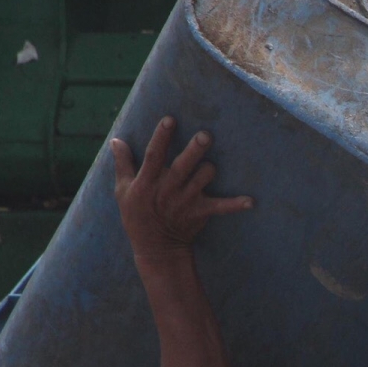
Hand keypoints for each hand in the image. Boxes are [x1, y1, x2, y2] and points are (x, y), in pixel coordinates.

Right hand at [112, 117, 252, 260]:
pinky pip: (221, 207)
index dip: (161, 137)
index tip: (170, 119)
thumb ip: (123, 164)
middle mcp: (167, 190)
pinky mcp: (200, 212)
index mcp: (146, 182)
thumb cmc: (137, 215)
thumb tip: (116, 140)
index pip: (154, 156)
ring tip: (209, 166)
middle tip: (205, 135)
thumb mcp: (122, 190)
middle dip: (194, 150)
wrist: (155, 247)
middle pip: (183, 166)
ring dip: (209, 170)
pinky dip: (235, 205)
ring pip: (203, 178)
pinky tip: (251, 201)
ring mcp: (185, 201)